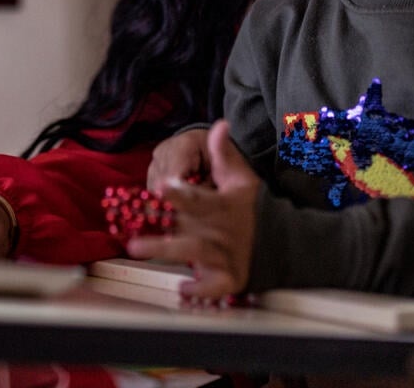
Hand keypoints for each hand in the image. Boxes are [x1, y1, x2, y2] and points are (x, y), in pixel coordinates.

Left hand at [127, 120, 259, 297]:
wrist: (281, 241)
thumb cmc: (252, 207)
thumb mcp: (241, 178)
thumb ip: (224, 154)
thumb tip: (219, 124)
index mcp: (221, 205)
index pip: (198, 198)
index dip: (180, 194)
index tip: (162, 187)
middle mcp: (220, 231)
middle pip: (187, 232)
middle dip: (161, 235)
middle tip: (132, 239)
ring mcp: (224, 256)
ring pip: (194, 255)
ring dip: (167, 255)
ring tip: (139, 253)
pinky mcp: (229, 278)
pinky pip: (214, 286)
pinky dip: (200, 289)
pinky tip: (182, 289)